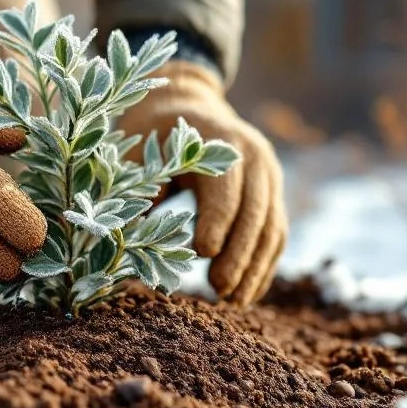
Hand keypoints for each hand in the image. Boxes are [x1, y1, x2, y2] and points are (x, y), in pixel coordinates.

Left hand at [117, 61, 286, 305]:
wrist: (185, 105)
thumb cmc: (153, 133)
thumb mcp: (139, 152)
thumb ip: (139, 190)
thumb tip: (131, 240)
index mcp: (217, 138)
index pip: (225, 185)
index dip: (217, 219)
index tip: (202, 254)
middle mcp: (253, 154)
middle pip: (255, 211)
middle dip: (238, 254)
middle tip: (219, 290)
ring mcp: (269, 173)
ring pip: (271, 227)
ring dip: (255, 268)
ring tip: (233, 302)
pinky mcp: (273, 193)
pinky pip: (276, 233)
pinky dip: (264, 265)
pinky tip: (247, 293)